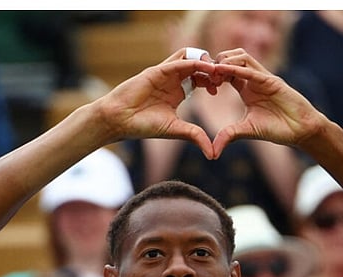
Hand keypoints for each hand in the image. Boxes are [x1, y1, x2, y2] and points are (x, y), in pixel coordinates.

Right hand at [96, 48, 220, 157]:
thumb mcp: (176, 130)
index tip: (221, 90)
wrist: (119, 121)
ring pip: (190, 57)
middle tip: (223, 79)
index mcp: (178, 91)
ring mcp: (165, 73)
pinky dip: (195, 63)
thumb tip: (213, 154)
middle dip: (213, 70)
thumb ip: (195, 136)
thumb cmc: (143, 126)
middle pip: (198, 65)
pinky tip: (207, 68)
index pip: (201, 79)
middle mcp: (173, 80)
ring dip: (205, 61)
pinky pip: (179, 61)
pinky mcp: (157, 70)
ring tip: (217, 71)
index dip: (213, 81)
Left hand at [208, 49, 325, 156]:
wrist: (300, 131)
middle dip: (215, 63)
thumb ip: (228, 136)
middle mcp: (253, 79)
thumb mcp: (246, 131)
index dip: (212, 74)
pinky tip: (223, 70)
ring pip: (241, 56)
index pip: (225, 72)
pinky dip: (236, 68)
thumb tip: (212, 153)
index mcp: (245, 88)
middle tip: (204, 75)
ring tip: (212, 72)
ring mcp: (263, 78)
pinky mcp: (272, 81)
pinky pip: (252, 70)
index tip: (201, 84)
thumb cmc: (277, 129)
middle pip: (231, 58)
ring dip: (224, 61)